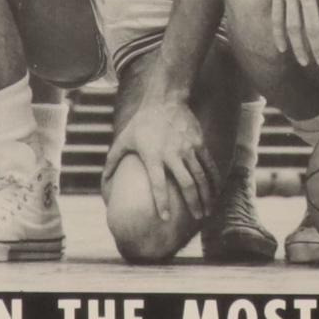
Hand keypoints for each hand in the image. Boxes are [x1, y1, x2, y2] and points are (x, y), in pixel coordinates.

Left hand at [109, 97, 215, 231]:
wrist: (165, 100)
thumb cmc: (142, 123)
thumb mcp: (124, 139)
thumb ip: (112, 161)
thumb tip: (103, 182)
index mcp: (153, 155)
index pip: (157, 183)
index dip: (161, 202)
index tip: (165, 218)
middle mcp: (172, 153)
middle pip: (186, 183)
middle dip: (193, 202)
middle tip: (197, 217)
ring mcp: (188, 148)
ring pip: (200, 176)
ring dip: (206, 195)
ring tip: (207, 210)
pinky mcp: (199, 143)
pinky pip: (208, 164)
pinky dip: (214, 179)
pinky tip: (216, 192)